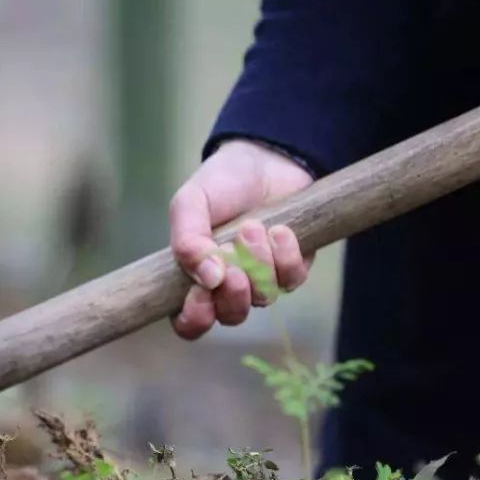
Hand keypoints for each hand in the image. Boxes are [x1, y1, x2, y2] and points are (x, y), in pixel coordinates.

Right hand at [168, 139, 313, 339]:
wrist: (266, 157)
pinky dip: (285, 255)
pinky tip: (279, 228)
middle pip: (230, 316)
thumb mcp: (191, 203)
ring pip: (263, 298)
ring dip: (258, 262)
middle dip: (233, 293)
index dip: (195, 318)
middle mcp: (226, 285)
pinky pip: (292, 280)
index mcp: (193, 275)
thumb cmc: (221, 183)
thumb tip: (209, 279)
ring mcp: (261, 280)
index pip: (188, 322)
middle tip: (231, 260)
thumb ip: (187, 240)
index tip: (200, 294)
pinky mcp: (292, 269)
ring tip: (252, 226)